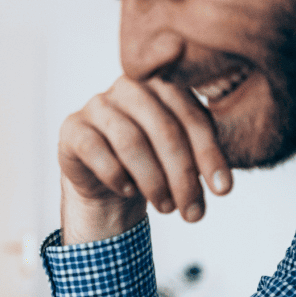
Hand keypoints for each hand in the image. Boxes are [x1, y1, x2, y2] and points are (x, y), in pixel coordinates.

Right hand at [58, 76, 231, 243]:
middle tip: (193, 212)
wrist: (107, 180)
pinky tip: (128, 191)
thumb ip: (203, 155)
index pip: (192, 117)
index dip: (210, 155)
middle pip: (164, 130)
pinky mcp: (72, 128)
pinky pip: (95, 150)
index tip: (223, 190)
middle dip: (182, 176)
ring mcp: (97, 105)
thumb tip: (223, 183)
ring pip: (131, 141)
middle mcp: (129, 87)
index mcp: (163, 84)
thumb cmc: (151, 163)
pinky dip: (116, 175)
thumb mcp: (183, 156)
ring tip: (166, 207)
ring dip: (153, 181)